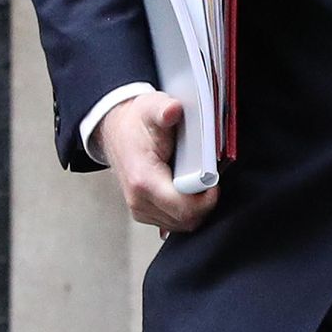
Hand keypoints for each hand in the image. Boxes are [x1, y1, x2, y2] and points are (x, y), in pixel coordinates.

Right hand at [94, 92, 217, 234]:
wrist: (116, 130)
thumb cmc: (137, 121)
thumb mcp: (152, 107)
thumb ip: (164, 110)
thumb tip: (173, 109)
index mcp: (144, 180)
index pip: (184, 208)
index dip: (207, 198)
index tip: (215, 180)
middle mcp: (139, 200)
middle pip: (186, 220)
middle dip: (205, 203)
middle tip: (210, 179)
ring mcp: (141, 209)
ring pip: (182, 224)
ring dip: (197, 207)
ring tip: (199, 182)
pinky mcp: (145, 212)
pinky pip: (174, 222)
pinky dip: (187, 210)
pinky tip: (190, 191)